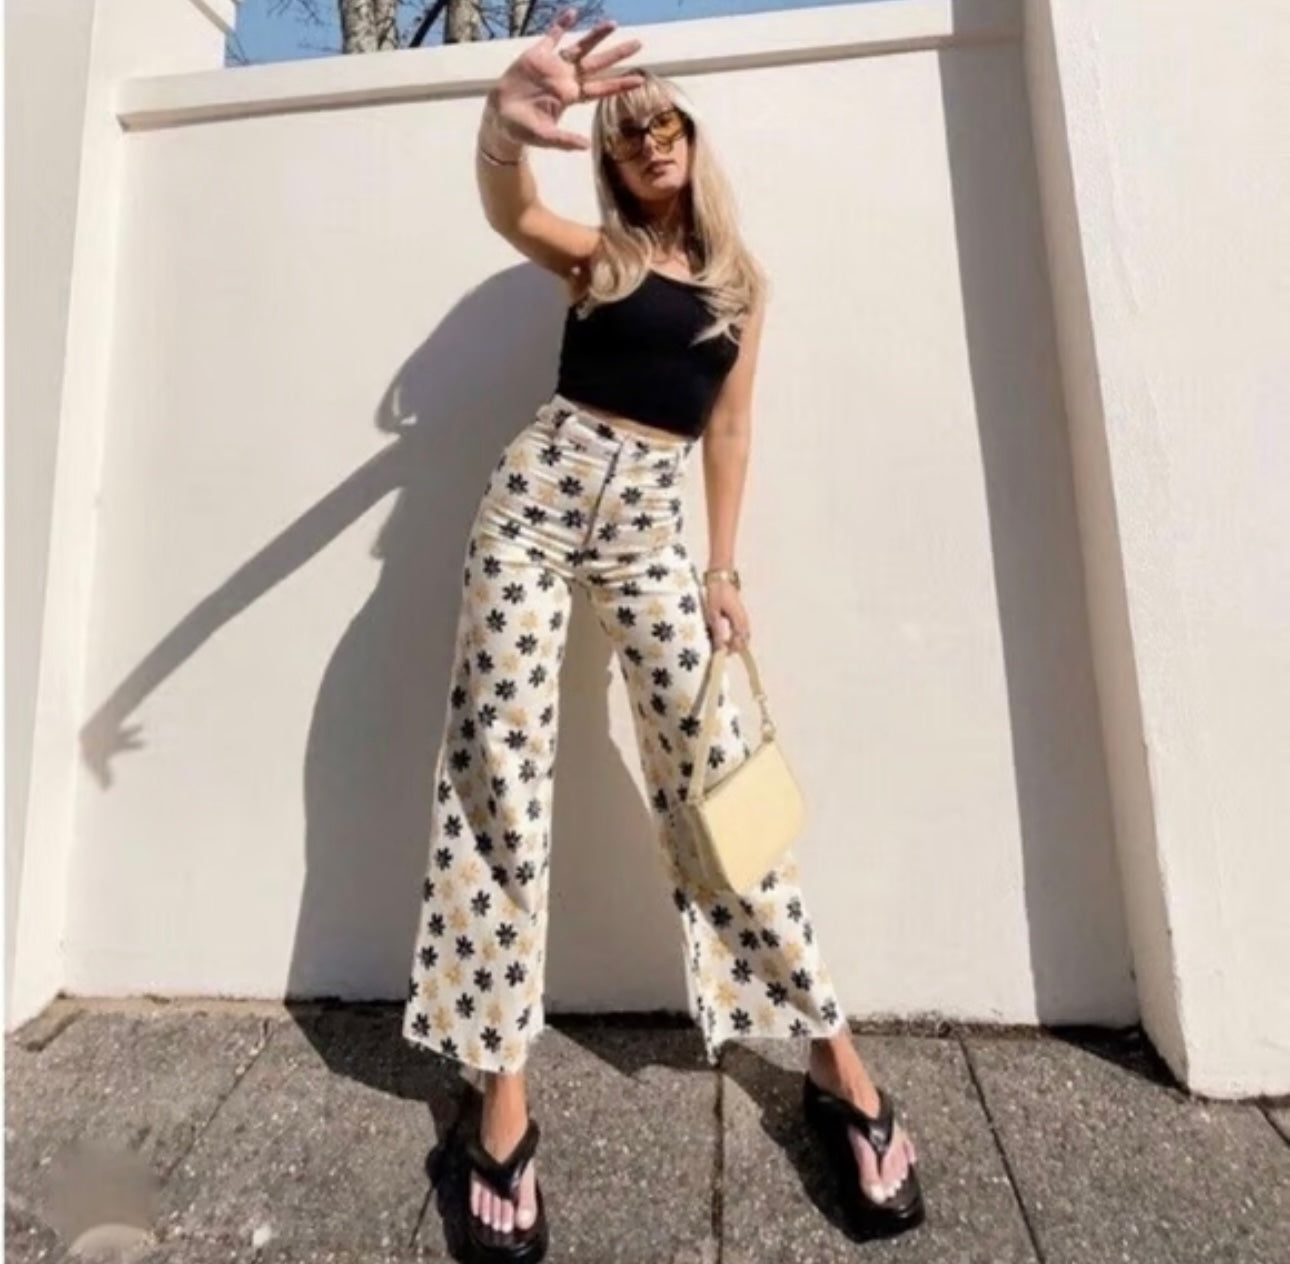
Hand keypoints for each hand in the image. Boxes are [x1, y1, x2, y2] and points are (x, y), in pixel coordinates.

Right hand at [483, 8, 642, 152]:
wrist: (500, 115)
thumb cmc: (523, 129)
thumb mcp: (545, 137)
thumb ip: (565, 141)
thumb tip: (586, 147)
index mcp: (571, 97)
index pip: (601, 89)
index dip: (620, 84)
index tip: (639, 79)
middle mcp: (566, 78)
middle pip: (597, 64)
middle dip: (617, 55)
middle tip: (638, 45)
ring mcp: (553, 65)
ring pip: (580, 47)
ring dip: (596, 36)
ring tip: (613, 24)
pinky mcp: (537, 54)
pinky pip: (552, 36)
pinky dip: (561, 24)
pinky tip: (572, 13)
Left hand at [704, 579, 750, 649]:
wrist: (721, 577)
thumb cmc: (716, 593)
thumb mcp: (713, 612)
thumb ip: (717, 630)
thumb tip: (719, 646)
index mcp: (738, 620)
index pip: (739, 642)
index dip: (731, 650)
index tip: (720, 653)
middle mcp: (743, 620)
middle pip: (745, 640)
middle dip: (735, 648)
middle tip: (722, 651)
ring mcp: (743, 616)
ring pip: (744, 635)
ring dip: (736, 641)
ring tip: (723, 644)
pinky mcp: (739, 613)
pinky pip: (741, 629)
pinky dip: (736, 635)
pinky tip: (725, 635)